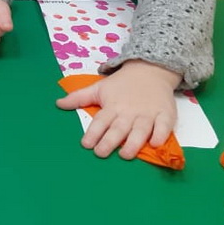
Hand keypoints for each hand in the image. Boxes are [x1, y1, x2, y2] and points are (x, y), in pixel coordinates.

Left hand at [56, 60, 180, 158]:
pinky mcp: (165, 114)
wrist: (150, 70)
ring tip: (125, 154)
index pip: (100, 121)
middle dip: (109, 141)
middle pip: (118, 128)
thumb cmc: (122, 84)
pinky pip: (164, 126)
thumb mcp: (98, 88)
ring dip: (133, 143)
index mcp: (112, 105)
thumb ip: (78, 98)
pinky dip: (160, 134)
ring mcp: (148, 113)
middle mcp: (129, 111)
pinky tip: (154, 144)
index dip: (93, 133)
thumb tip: (58, 104)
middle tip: (101, 153)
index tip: (86, 144)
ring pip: (141, 130)